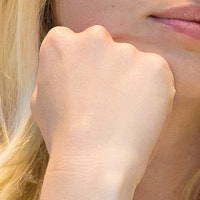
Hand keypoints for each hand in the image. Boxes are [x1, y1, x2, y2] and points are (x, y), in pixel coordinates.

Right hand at [30, 25, 174, 183]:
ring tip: (124, 119)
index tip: (85, 92)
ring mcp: (126, 50)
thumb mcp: (41, 101)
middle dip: (109, 70)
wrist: (93, 162)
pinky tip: (141, 118)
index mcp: (59, 42)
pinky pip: (158, 77)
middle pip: (107, 48)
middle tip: (108, 107)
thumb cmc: (63, 139)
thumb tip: (66, 69)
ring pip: (134, 64)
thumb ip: (56, 76)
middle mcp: (93, 37)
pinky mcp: (155, 65)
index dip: (81, 69)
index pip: (74, 43)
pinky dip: (156, 95)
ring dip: (134, 84)